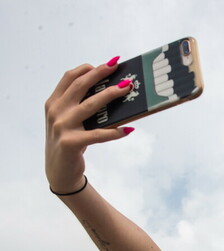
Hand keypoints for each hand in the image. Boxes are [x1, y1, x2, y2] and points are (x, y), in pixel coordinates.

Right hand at [45, 58, 133, 193]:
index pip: (70, 78)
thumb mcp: (70, 122)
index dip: (88, 68)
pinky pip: (98, 134)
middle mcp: (55, 112)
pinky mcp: (71, 143)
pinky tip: (128, 129)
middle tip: (119, 68)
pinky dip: (114, 132)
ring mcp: (62, 127)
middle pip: (80, 86)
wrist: (59, 172)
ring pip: (90, 105)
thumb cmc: (70, 143)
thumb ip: (81, 107)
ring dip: (110, 95)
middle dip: (101, 74)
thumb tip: (111, 93)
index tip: (108, 64)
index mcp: (54, 103)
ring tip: (127, 89)